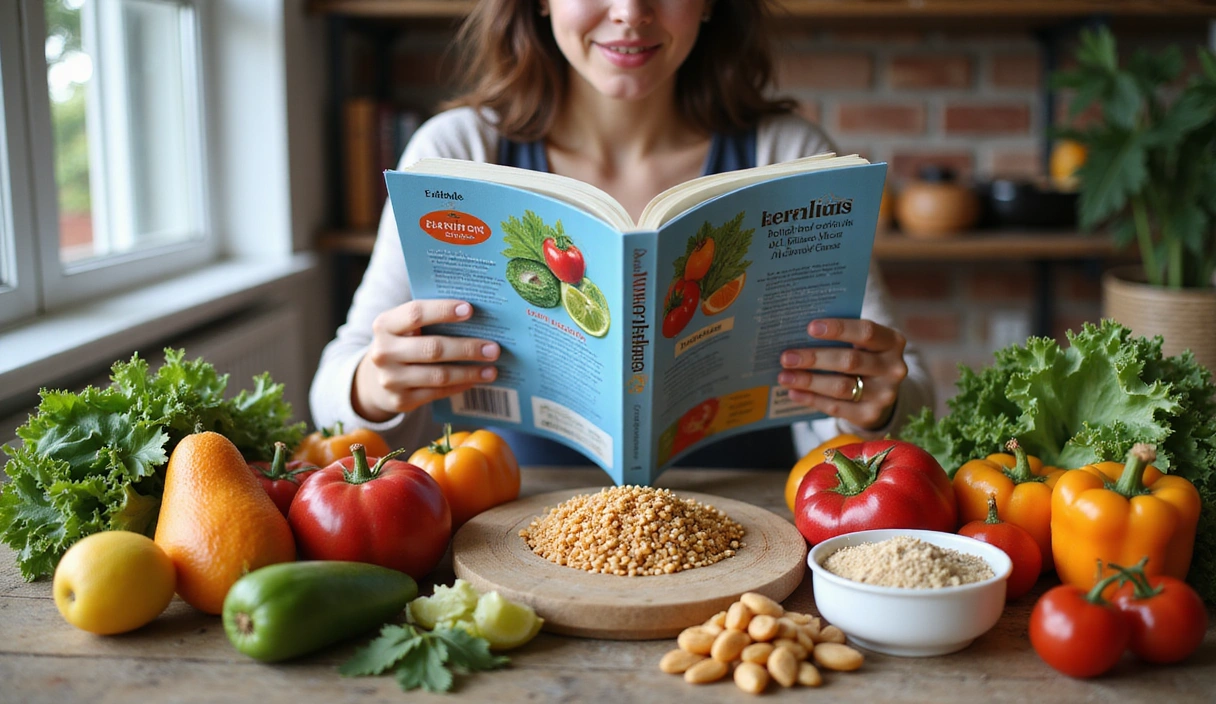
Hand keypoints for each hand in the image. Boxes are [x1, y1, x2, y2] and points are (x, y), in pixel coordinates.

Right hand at [353, 300, 499, 421]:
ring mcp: (391, 379)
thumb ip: (429, 319)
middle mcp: (383, 352)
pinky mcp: (400, 401)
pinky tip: (476, 380)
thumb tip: (476, 317)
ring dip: (469, 372)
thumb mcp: (404, 328)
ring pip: (438, 375)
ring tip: (492, 369)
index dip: (443, 310)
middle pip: (433, 348)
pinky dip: (460, 386)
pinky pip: (437, 393)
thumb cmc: (402, 344)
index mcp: (384, 325)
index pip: (415, 313)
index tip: (470, 310)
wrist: (374, 379)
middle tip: (493, 348)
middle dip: (467, 348)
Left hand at [777, 318, 907, 429]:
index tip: (810, 327)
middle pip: (849, 361)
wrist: (880, 391)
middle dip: (814, 358)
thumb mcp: (861, 343)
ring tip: (784, 376)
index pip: (866, 331)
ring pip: (841, 387)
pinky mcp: (871, 414)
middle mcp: (893, 368)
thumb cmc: (863, 356)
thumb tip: (799, 334)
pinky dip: (812, 399)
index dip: (838, 329)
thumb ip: (841, 336)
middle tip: (786, 357)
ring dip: (808, 381)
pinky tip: (794, 393)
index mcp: (892, 341)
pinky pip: (836, 407)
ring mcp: (884, 394)